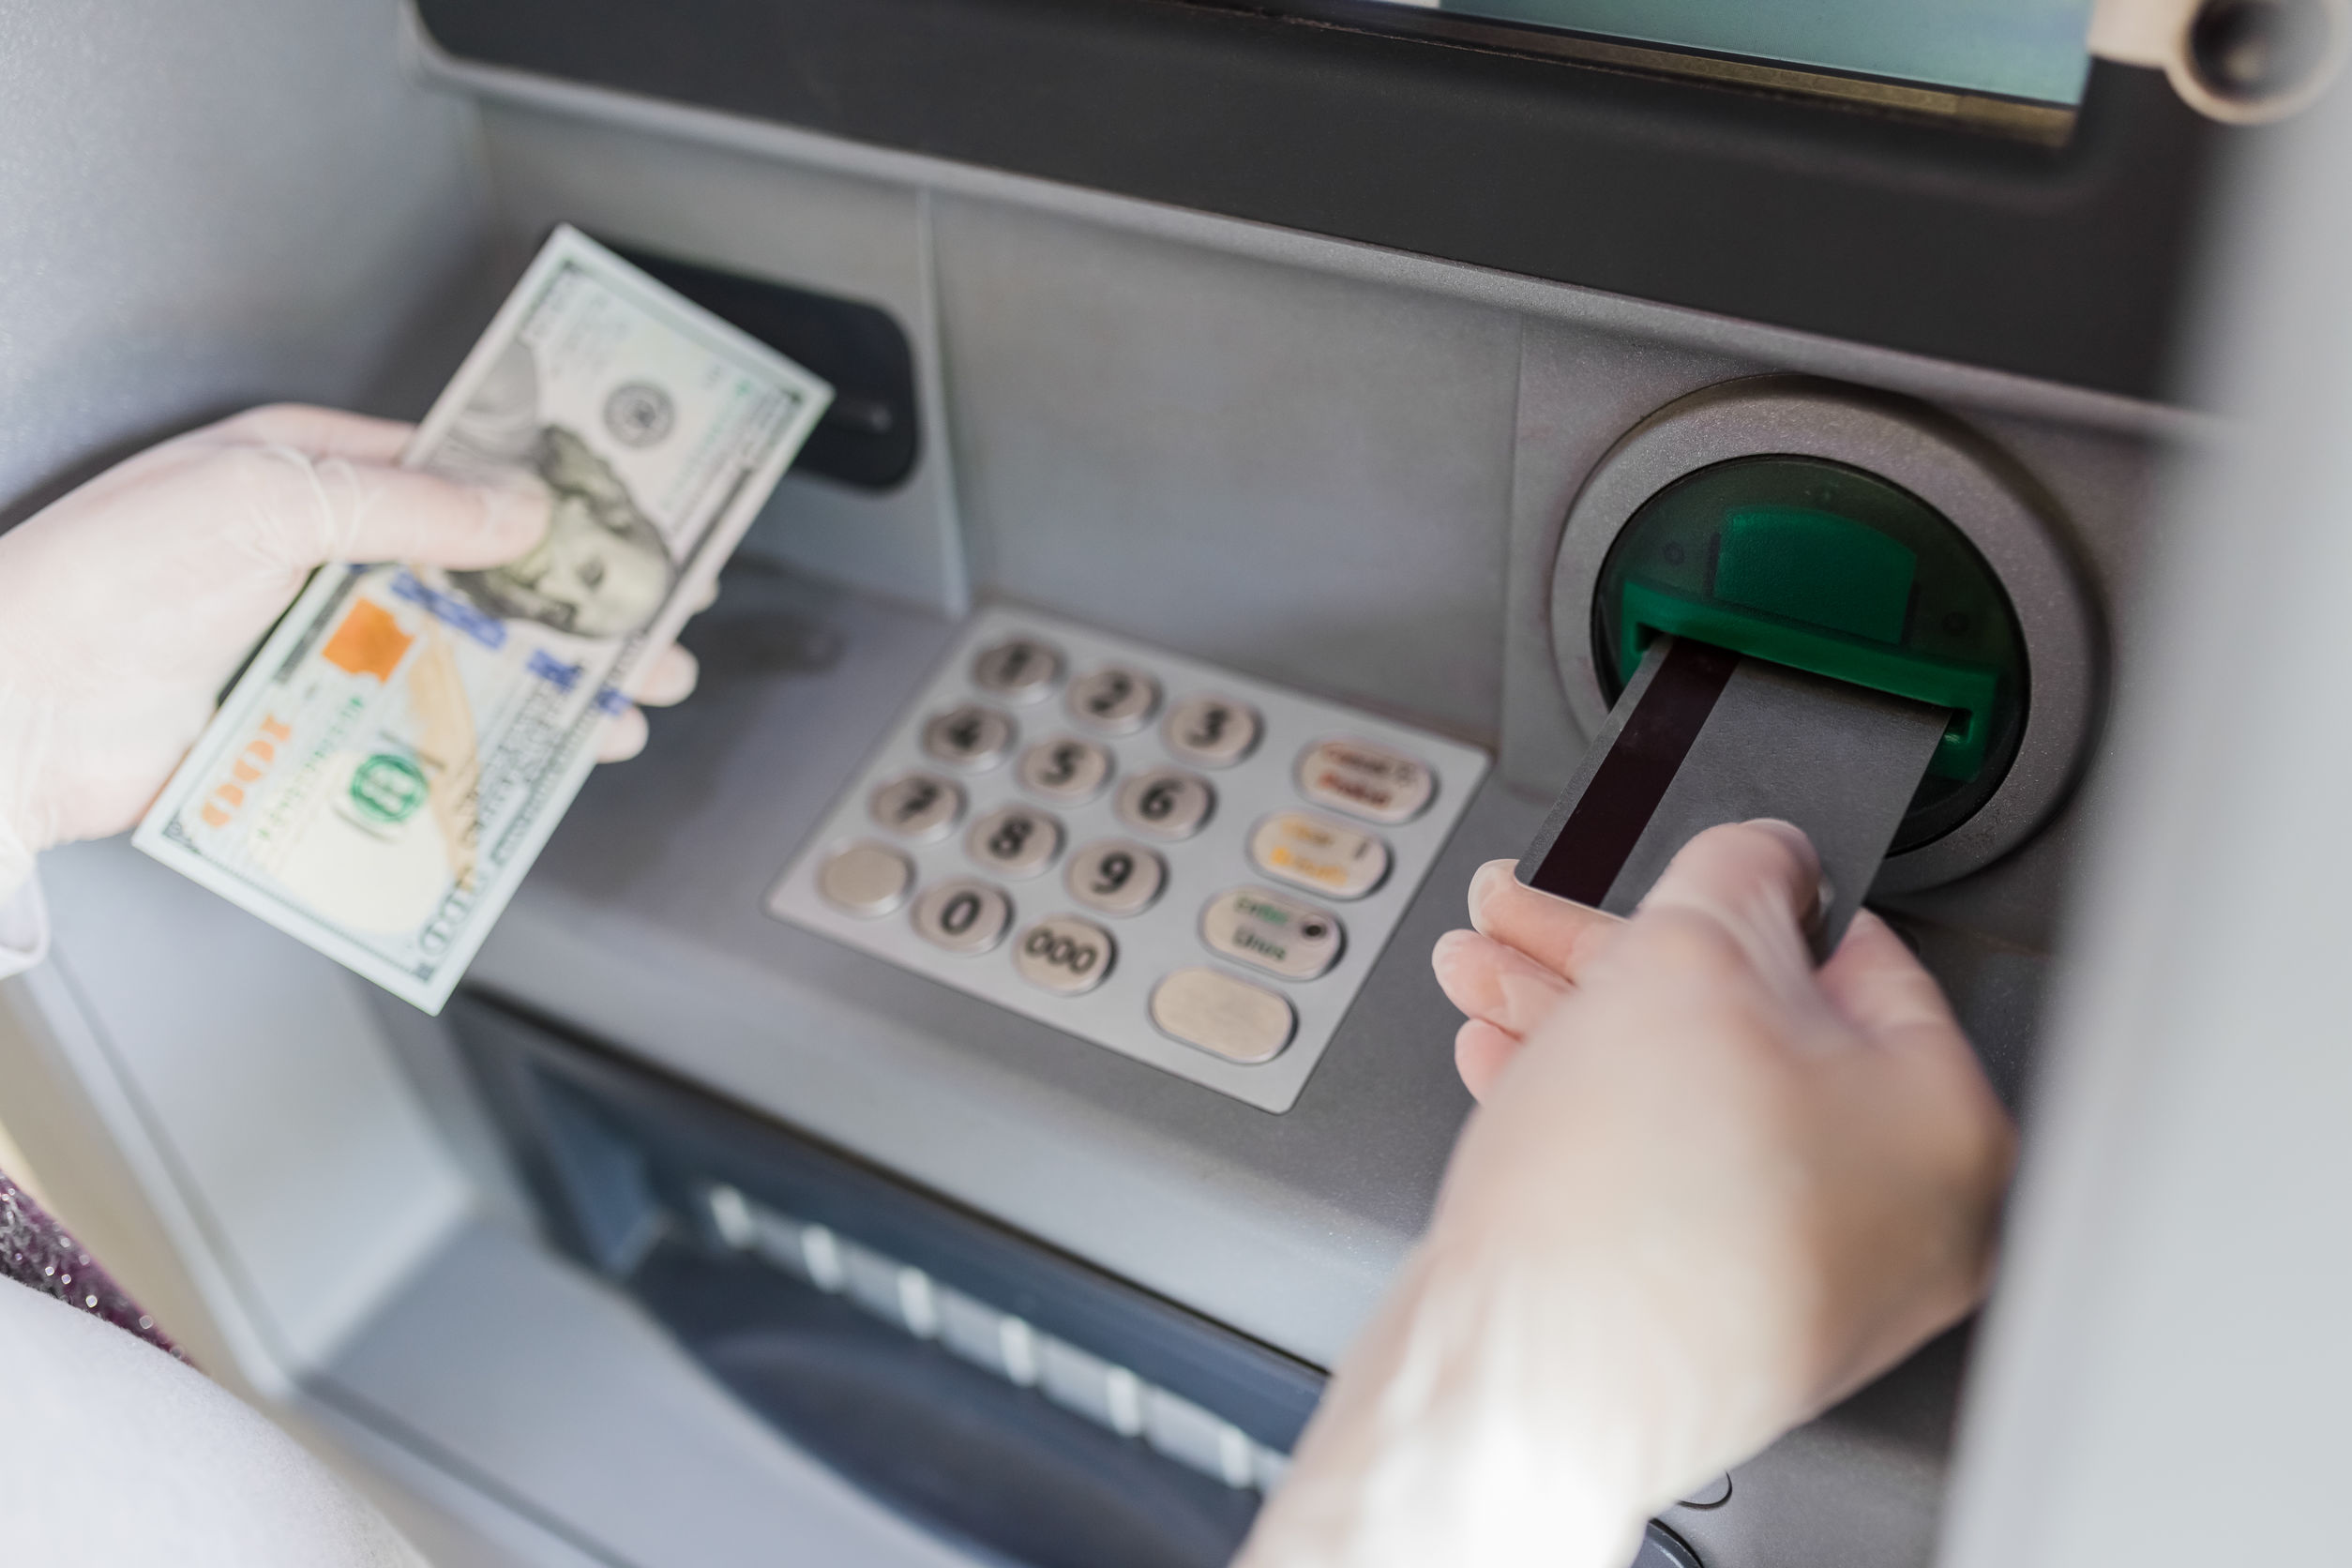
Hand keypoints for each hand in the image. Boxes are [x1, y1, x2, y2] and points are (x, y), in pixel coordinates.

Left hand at [0, 405, 698, 895]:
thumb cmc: (101, 582)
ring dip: (558, 681)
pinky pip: (423, 733)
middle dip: (581, 601)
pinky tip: (553, 755)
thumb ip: (402, 504)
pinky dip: (498, 745)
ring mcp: (322, 646)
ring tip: (634, 700)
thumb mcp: (260, 501)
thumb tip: (521, 508)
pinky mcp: (312, 728)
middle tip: (662, 621)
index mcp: (310, 471)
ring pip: (469, 659)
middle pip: (483, 573)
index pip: (459, 469)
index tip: (632, 511)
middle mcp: (325, 555)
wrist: (15, 711)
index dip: (553, 491)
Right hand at [1236, 822, 2014, 1567]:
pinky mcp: (1714, 1320)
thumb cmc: (1628, 1206)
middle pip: (1751, 1031)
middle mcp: (1900, 1222)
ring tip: (1487, 976)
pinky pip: (1659, 1178)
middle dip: (1614, 955)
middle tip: (1535, 917)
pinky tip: (1509, 1064)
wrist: (1525, 1379)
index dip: (1740, 892)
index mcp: (1947, 1128)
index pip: (1856, 955)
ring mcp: (1805, 1283)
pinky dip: (1586, 1109)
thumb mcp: (1688, 955)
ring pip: (1690, 1102)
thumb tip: (1766, 856)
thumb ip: (1739, 870)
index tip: (1671, 873)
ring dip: (1577, 1019)